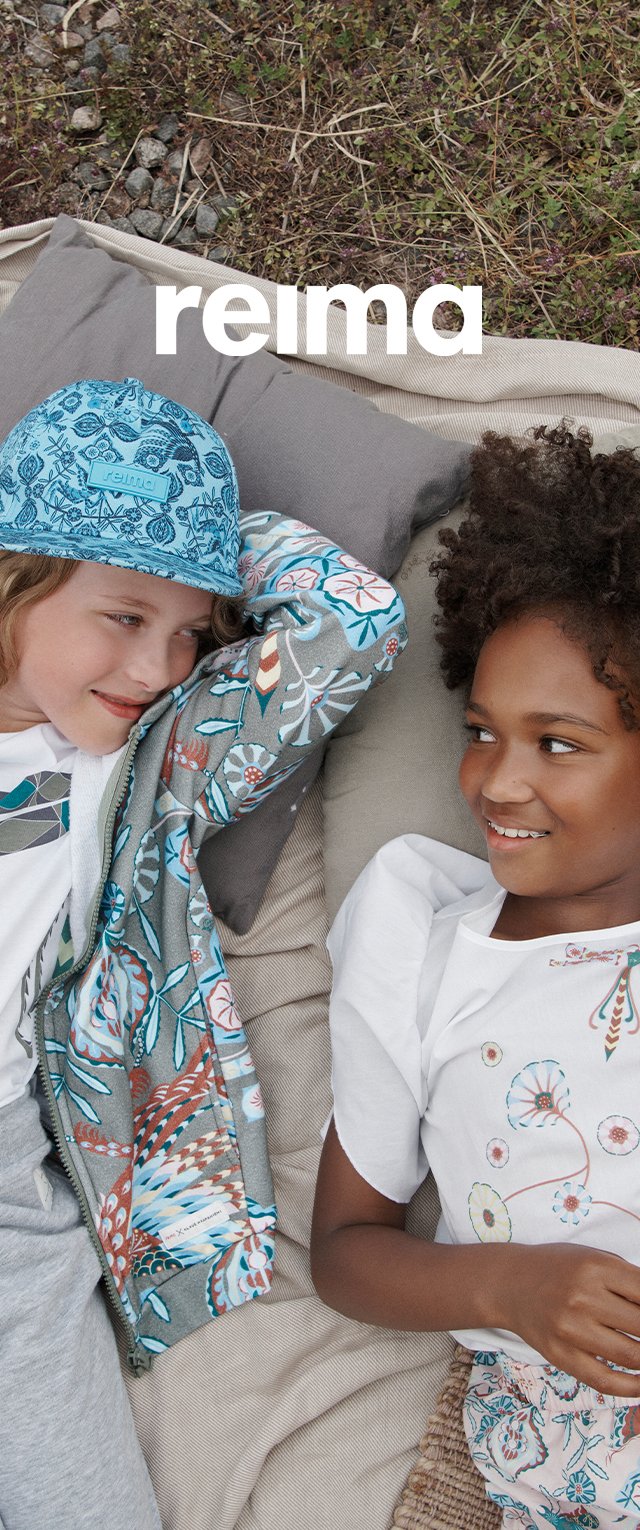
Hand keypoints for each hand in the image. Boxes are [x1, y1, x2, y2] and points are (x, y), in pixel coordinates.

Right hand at [499, 1243, 639, 1395]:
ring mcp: (569, 1329)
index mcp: (595, 1267)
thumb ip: (630, 1281)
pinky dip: (632, 1387)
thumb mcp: (595, 1258)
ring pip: (630, 1355)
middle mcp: (582, 1297)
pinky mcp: (559, 1355)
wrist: (509, 1284)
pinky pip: (604, 1379)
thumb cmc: (559, 1268)